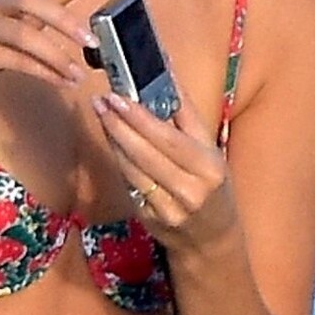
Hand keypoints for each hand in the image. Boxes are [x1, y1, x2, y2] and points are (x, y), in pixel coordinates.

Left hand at [92, 88, 238, 254]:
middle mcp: (190, 190)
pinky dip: (119, 161)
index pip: (169, 138)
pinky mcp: (150, 219)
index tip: (119, 95)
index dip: (140, 117)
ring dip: (114, 140)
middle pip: (146, 153)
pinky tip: (112, 141)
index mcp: (209, 167)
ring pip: (133, 169)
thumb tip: (165, 76)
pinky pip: (130, 184)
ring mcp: (168, 208)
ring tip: (102, 114)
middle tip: (102, 101)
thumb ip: (187, 117)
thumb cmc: (212, 185)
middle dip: (119, 124)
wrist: (212, 238)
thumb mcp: (210, 150)